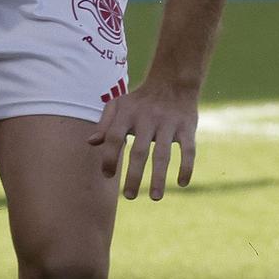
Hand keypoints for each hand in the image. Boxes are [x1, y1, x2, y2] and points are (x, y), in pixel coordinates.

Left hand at [88, 80, 197, 201]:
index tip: (107, 175)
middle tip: (129, 196)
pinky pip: (188, 149)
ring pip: (163, 154)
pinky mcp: (187, 127)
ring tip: (155, 197)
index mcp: (127, 114)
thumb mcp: (118, 105)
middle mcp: (147, 119)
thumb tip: (90, 143)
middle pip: (139, 151)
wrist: (172, 81)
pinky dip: (186, 167)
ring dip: (159, 177)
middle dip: (134, 175)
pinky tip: (182, 183)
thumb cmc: (139, 99)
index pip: (114, 137)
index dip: (109, 157)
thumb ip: (105, 124)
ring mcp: (168, 123)